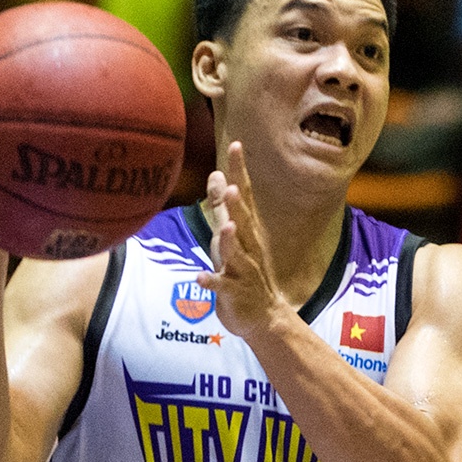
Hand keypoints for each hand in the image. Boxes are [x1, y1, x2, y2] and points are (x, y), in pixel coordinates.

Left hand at [198, 142, 292, 343]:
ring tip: (226, 227)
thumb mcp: (229, 235)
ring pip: (237, 254)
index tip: (236, 144)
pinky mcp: (233, 293)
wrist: (261, 316)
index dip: (240, 171)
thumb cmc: (241, 270)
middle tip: (231, 185)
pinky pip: (221, 286)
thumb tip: (215, 174)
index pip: (244, 196)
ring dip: (231, 241)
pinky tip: (199, 277)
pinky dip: (211, 281)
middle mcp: (248, 247)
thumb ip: (221, 206)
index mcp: (246, 230)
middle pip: (243, 222)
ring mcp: (242, 271)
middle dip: (237, 205)